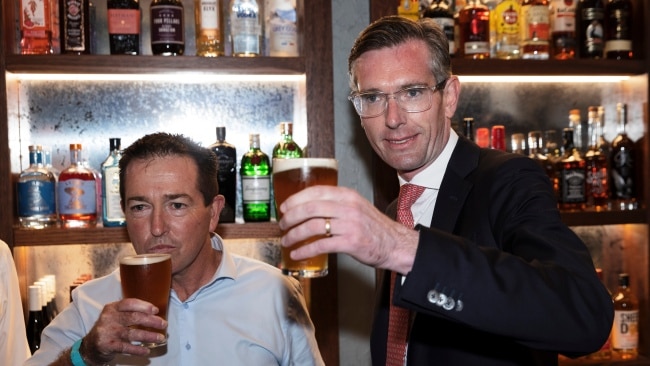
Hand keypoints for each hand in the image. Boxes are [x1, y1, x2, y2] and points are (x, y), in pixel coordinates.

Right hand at [79, 298, 166, 362]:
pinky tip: (146, 350)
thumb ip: (129, 312)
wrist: (90, 346)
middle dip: (151, 321)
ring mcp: (107, 332)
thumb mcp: (114, 315)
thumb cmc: (109, 328)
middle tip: (163, 324)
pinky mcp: (107, 345)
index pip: (129, 303)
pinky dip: (138, 350)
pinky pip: (126, 348)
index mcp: (112, 308)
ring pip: (132, 334)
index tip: (156, 310)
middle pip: (134, 318)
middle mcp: (109, 318)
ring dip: (149, 336)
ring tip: (160, 338)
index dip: (144, 306)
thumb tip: (154, 313)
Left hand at [277, 185, 419, 273]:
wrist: (395, 244)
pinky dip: (305, 250)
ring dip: (295, 234)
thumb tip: (308, 207)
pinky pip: (320, 245)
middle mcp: (348, 207)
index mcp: (347, 195)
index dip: (296, 199)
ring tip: (287, 240)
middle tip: (282, 224)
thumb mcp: (356, 207)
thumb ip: (336, 204)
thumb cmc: (373, 227)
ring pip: (312, 226)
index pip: (315, 192)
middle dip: (291, 217)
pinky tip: (297, 253)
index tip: (284, 207)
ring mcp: (349, 225)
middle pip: (310, 208)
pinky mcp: (350, 242)